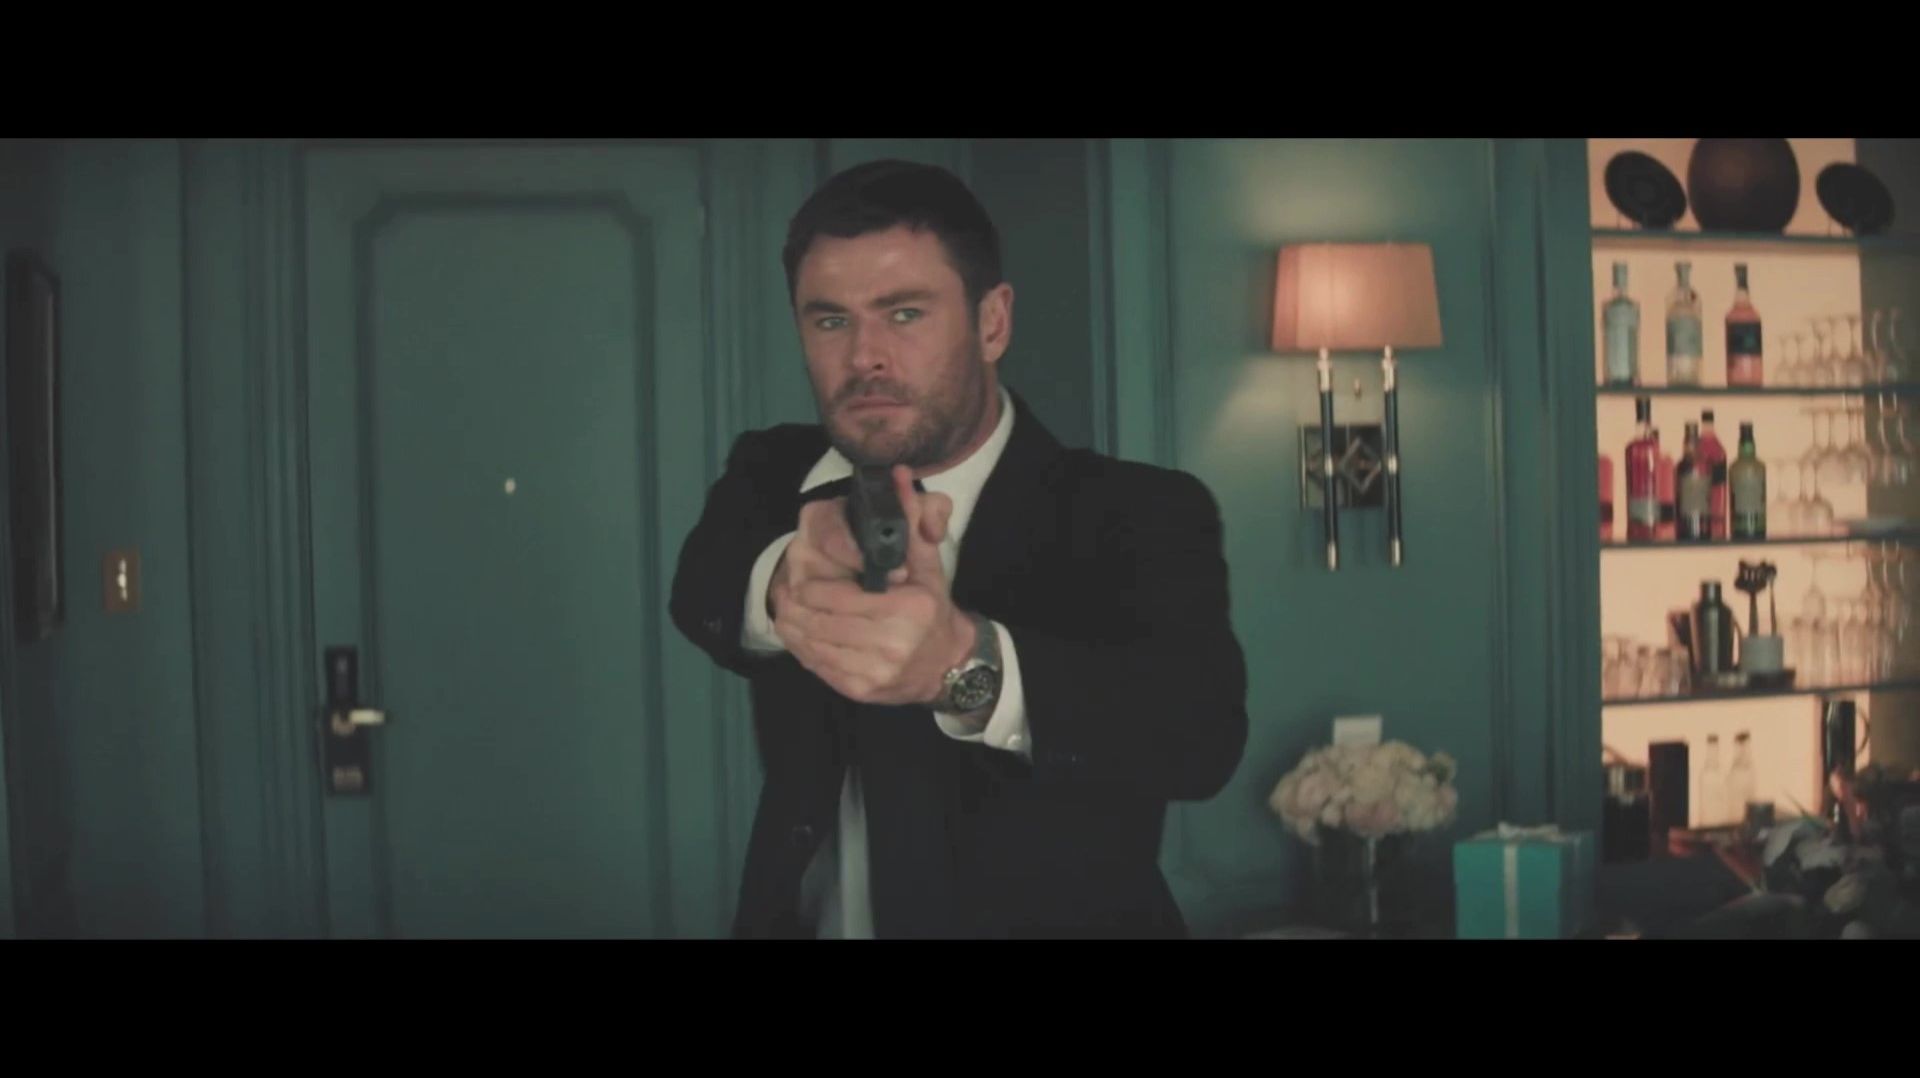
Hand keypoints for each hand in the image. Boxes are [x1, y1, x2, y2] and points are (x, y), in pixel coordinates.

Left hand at [773, 465, 969, 705]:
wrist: (947, 664)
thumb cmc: (932, 609)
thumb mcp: (926, 562)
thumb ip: (908, 518)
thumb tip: (896, 475)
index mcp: (907, 611)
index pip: (836, 597)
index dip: (811, 585)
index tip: (802, 575)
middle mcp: (891, 645)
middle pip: (818, 621)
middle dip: (797, 603)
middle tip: (786, 589)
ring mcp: (874, 672)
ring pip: (812, 644)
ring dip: (794, 624)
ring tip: (789, 607)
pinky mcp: (860, 690)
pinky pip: (817, 665)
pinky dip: (803, 647)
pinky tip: (801, 631)